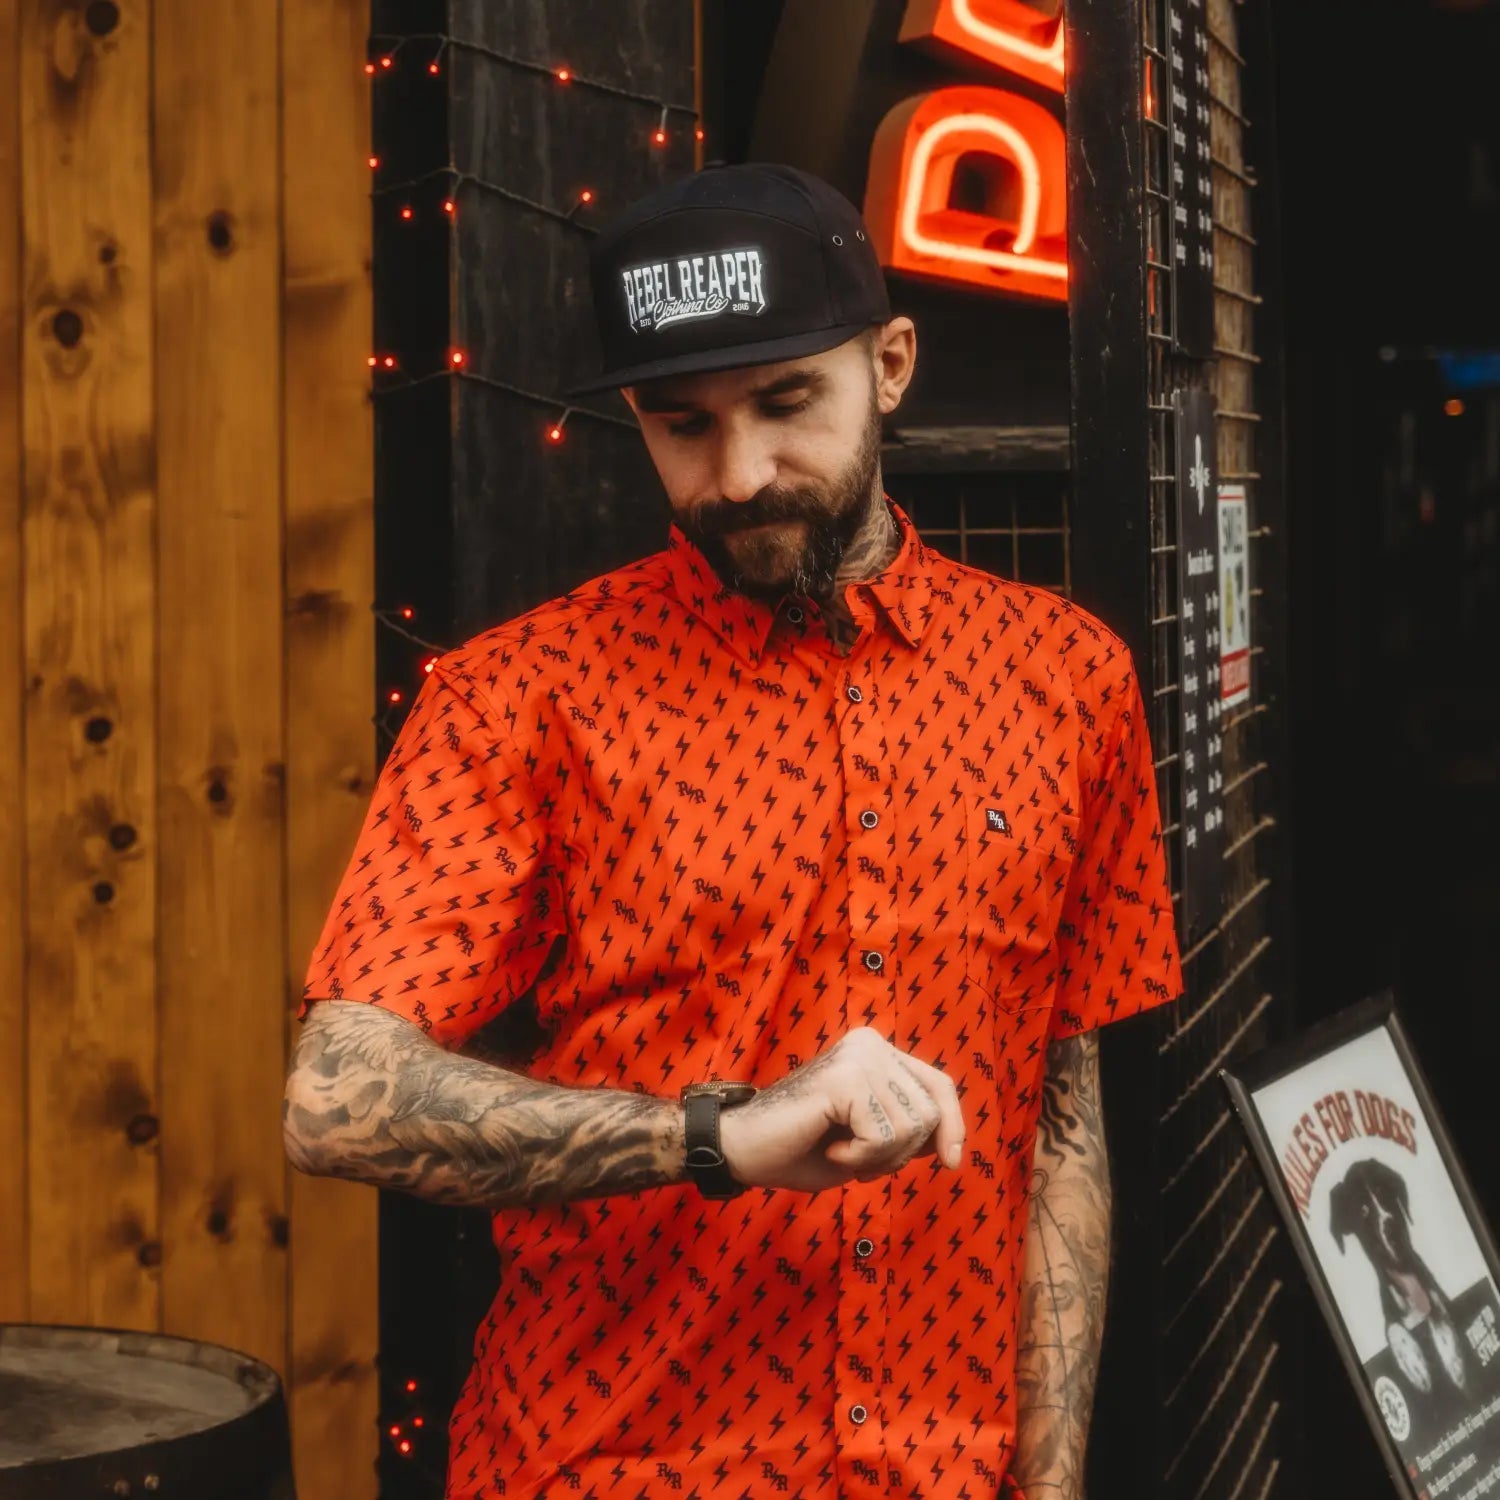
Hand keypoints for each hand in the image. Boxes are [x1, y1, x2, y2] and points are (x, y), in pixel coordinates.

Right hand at [717, 1026, 964, 1195]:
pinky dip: (860, 1159)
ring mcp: (858, 1057)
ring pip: (911, 1128)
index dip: (952, 1125)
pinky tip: (830, 1149)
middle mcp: (870, 1044)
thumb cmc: (801, 1148)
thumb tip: (951, 1138)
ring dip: (878, 1159)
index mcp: (877, 1051)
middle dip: (901, 1153)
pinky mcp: (845, 1078)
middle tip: (857, 1157)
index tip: (951, 1163)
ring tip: (840, 1151)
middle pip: (930, 1111)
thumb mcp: (869, 1140)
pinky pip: (883, 1137)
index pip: (938, 1085)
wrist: (743, 1149)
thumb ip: (907, 1129)